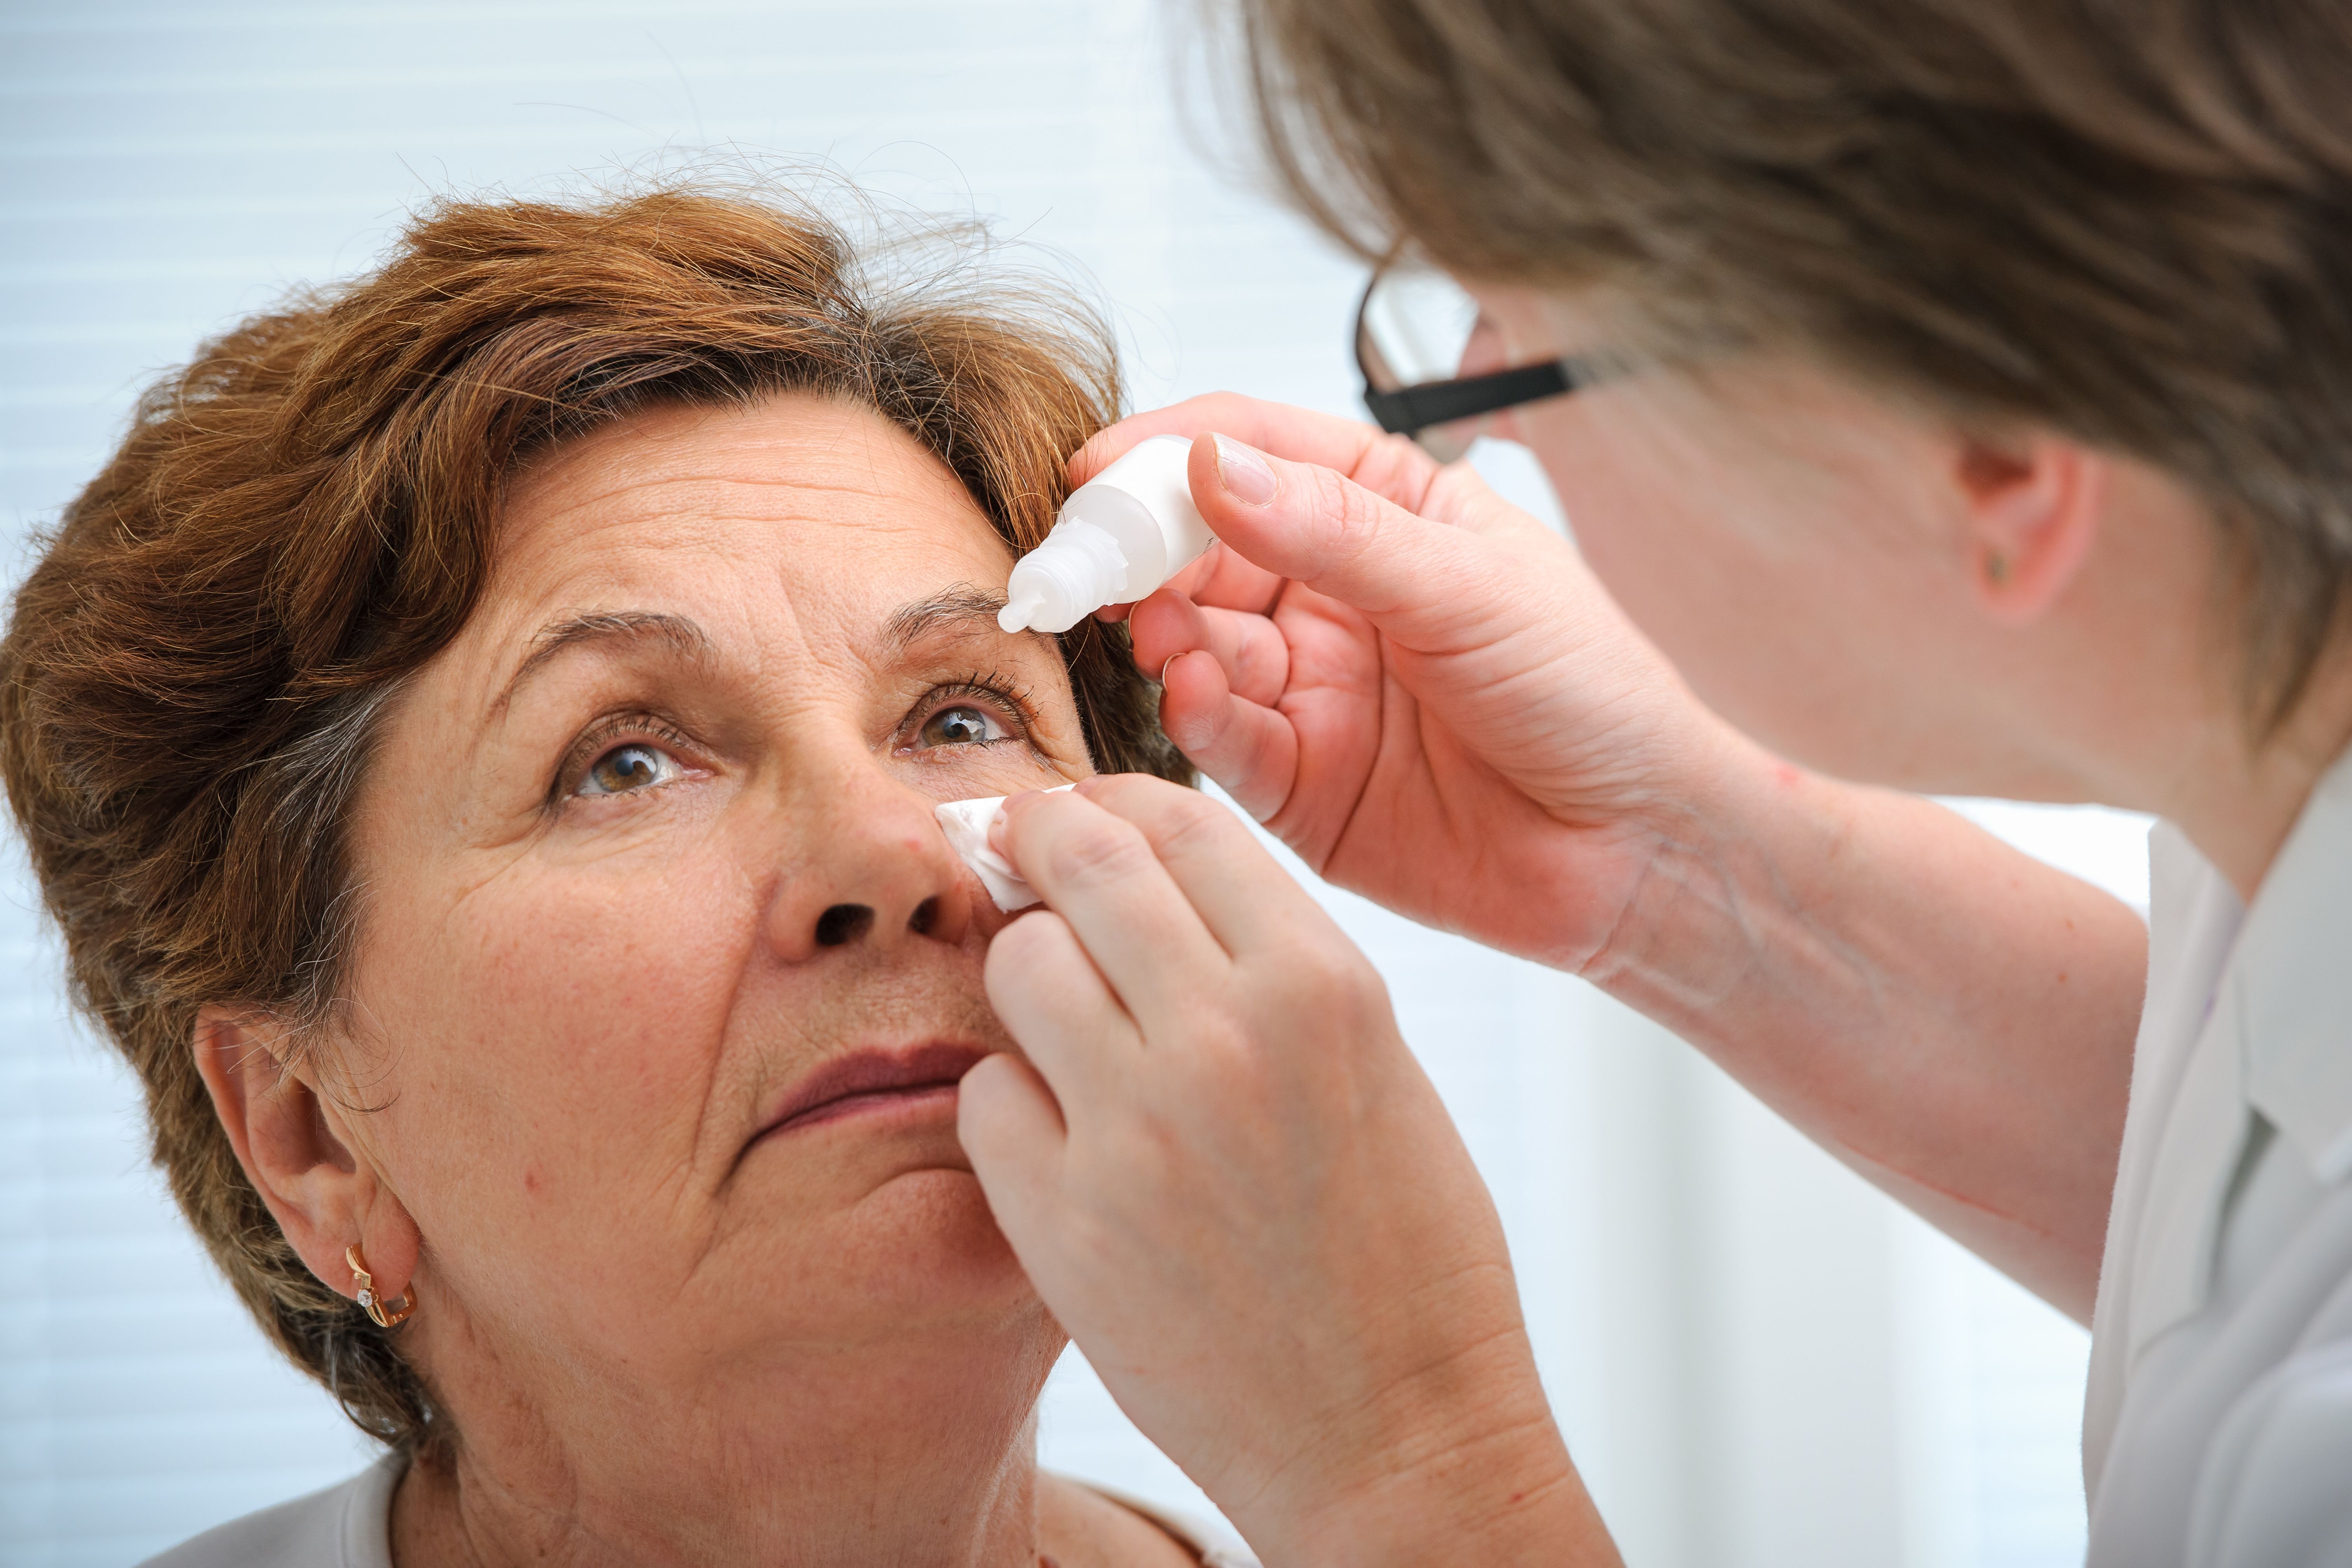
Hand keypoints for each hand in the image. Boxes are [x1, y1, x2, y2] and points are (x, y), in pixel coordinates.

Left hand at [958, 775, 1613, 1566]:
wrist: (1396, 1430)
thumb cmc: (1405, 1249)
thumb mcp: (1374, 1061)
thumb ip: (1267, 961)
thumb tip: (1147, 873)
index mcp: (1323, 984)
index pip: (1183, 821)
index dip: (1117, 799)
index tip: (1087, 812)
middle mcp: (1227, 1036)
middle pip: (1083, 862)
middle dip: (1041, 840)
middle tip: (1020, 850)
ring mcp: (1137, 1130)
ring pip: (1019, 964)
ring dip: (1029, 975)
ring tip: (1063, 1023)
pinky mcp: (1066, 1223)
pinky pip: (987, 1097)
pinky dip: (1011, 1103)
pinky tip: (1062, 1136)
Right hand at [1071, 394, 1746, 970]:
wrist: (1638, 848)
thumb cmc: (1592, 696)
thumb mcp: (1470, 588)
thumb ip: (1336, 532)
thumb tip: (1214, 466)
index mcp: (1386, 512)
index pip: (1254, 452)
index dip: (1169, 453)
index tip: (1098, 471)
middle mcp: (1335, 594)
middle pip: (1202, 547)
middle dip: (1140, 550)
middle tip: (1090, 562)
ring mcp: (1311, 687)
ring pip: (1197, 642)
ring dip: (1166, 632)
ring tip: (1162, 634)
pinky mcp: (1298, 781)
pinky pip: (1220, 737)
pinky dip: (1194, 713)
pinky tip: (1194, 693)